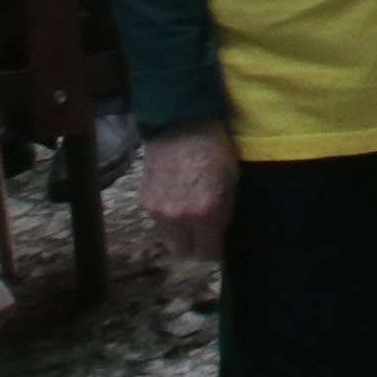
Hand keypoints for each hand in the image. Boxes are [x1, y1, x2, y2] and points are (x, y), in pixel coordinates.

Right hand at [138, 117, 238, 260]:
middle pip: (185, 251)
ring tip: (187, 206)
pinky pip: (158, 219)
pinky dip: (166, 213)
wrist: (180, 123)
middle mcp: (180, 218)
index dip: (214, 248)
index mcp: (207, 214)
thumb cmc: (214, 148)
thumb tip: (220, 230)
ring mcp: (159, 211)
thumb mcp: (231, 180)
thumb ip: (224, 210)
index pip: (207, 253)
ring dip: (179, 229)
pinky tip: (174, 194)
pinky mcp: (144, 202)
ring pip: (170, 237)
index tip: (216, 239)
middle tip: (202, 229)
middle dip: (195, 244)